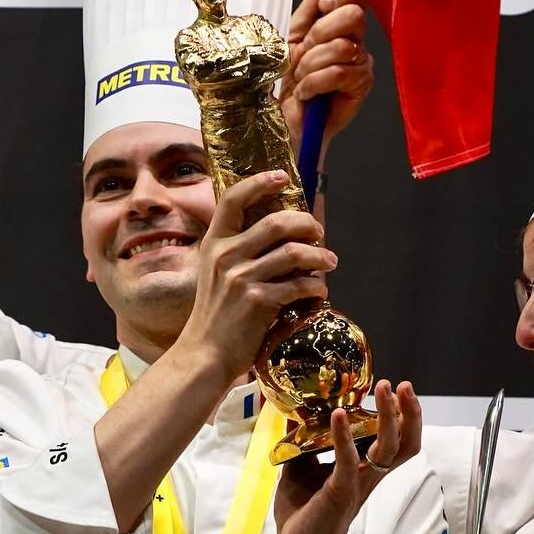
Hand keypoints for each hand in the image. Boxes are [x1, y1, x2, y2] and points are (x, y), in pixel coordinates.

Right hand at [176, 172, 334, 385]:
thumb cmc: (216, 318)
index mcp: (214, 245)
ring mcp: (241, 278)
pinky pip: (300, 285)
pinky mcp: (259, 301)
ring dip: (319, 257)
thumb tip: (282, 236)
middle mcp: (225, 256)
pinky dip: (316, 287)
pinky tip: (319, 293)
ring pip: (294, 253)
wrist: (204, 356)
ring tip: (329, 263)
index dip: (259, 182)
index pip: (234, 199)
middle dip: (306, 224)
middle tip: (319, 233)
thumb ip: (239, 253)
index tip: (282, 177)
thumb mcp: (216, 276)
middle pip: (277, 222)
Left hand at [274, 379, 421, 533]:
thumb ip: (305, 445)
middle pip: (405, 444)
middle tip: (405, 386)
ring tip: (385, 390)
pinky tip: (340, 414)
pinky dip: (344, 436)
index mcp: (365, 470)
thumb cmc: (304, 513)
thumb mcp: (302, 470)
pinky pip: (348, 461)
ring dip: (388, 417)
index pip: (397, 441)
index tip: (398, 389)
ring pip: (388, 449)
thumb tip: (295, 416)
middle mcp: (369, 476)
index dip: (404, 416)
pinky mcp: (339, 492)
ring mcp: (357, 483)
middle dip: (409, 414)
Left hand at [281, 0, 374, 148]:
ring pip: (340, 48)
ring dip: (310, 65)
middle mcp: (357, 42)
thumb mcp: (292, 40)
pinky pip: (338, 73)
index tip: (323, 6)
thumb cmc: (292, 82)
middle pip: (353, 17)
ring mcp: (363, 63)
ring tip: (302, 79)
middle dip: (320, 34)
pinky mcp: (362, 85)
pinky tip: (308, 94)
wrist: (289, 118)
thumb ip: (307, 11)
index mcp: (342, 26)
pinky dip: (314, 84)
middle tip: (304, 53)